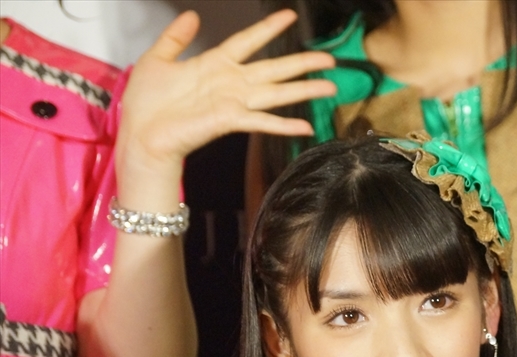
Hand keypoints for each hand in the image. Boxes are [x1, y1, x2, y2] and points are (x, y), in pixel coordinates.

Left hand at [117, 9, 335, 176]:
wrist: (140, 134)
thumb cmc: (147, 103)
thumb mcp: (157, 59)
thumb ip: (176, 37)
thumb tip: (193, 16)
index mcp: (215, 64)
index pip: (249, 40)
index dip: (269, 28)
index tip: (289, 16)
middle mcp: (231, 82)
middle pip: (275, 68)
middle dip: (303, 63)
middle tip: (329, 59)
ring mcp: (234, 102)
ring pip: (278, 93)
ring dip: (305, 90)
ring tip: (330, 87)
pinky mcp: (230, 121)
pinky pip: (263, 122)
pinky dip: (285, 125)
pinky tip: (306, 126)